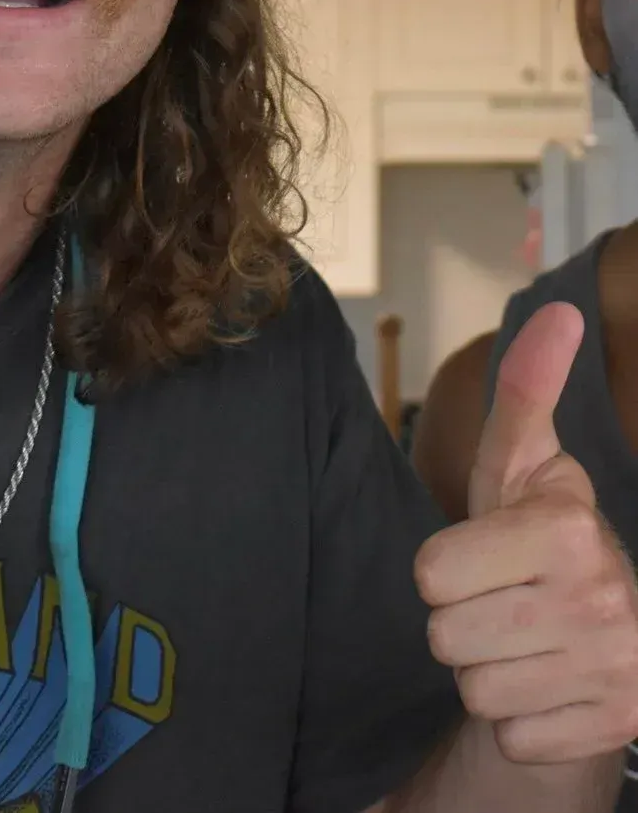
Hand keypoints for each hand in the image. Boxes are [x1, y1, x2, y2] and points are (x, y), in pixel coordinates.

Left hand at [415, 302, 637, 763]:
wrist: (602, 635)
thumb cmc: (536, 536)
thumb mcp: (520, 462)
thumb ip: (527, 388)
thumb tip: (561, 311)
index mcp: (568, 529)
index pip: (431, 572)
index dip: (444, 566)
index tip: (485, 555)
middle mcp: (602, 602)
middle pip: (445, 635)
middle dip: (462, 619)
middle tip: (502, 600)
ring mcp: (614, 674)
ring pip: (475, 688)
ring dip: (487, 667)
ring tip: (523, 638)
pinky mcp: (614, 732)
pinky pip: (509, 734)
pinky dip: (518, 717)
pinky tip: (546, 682)